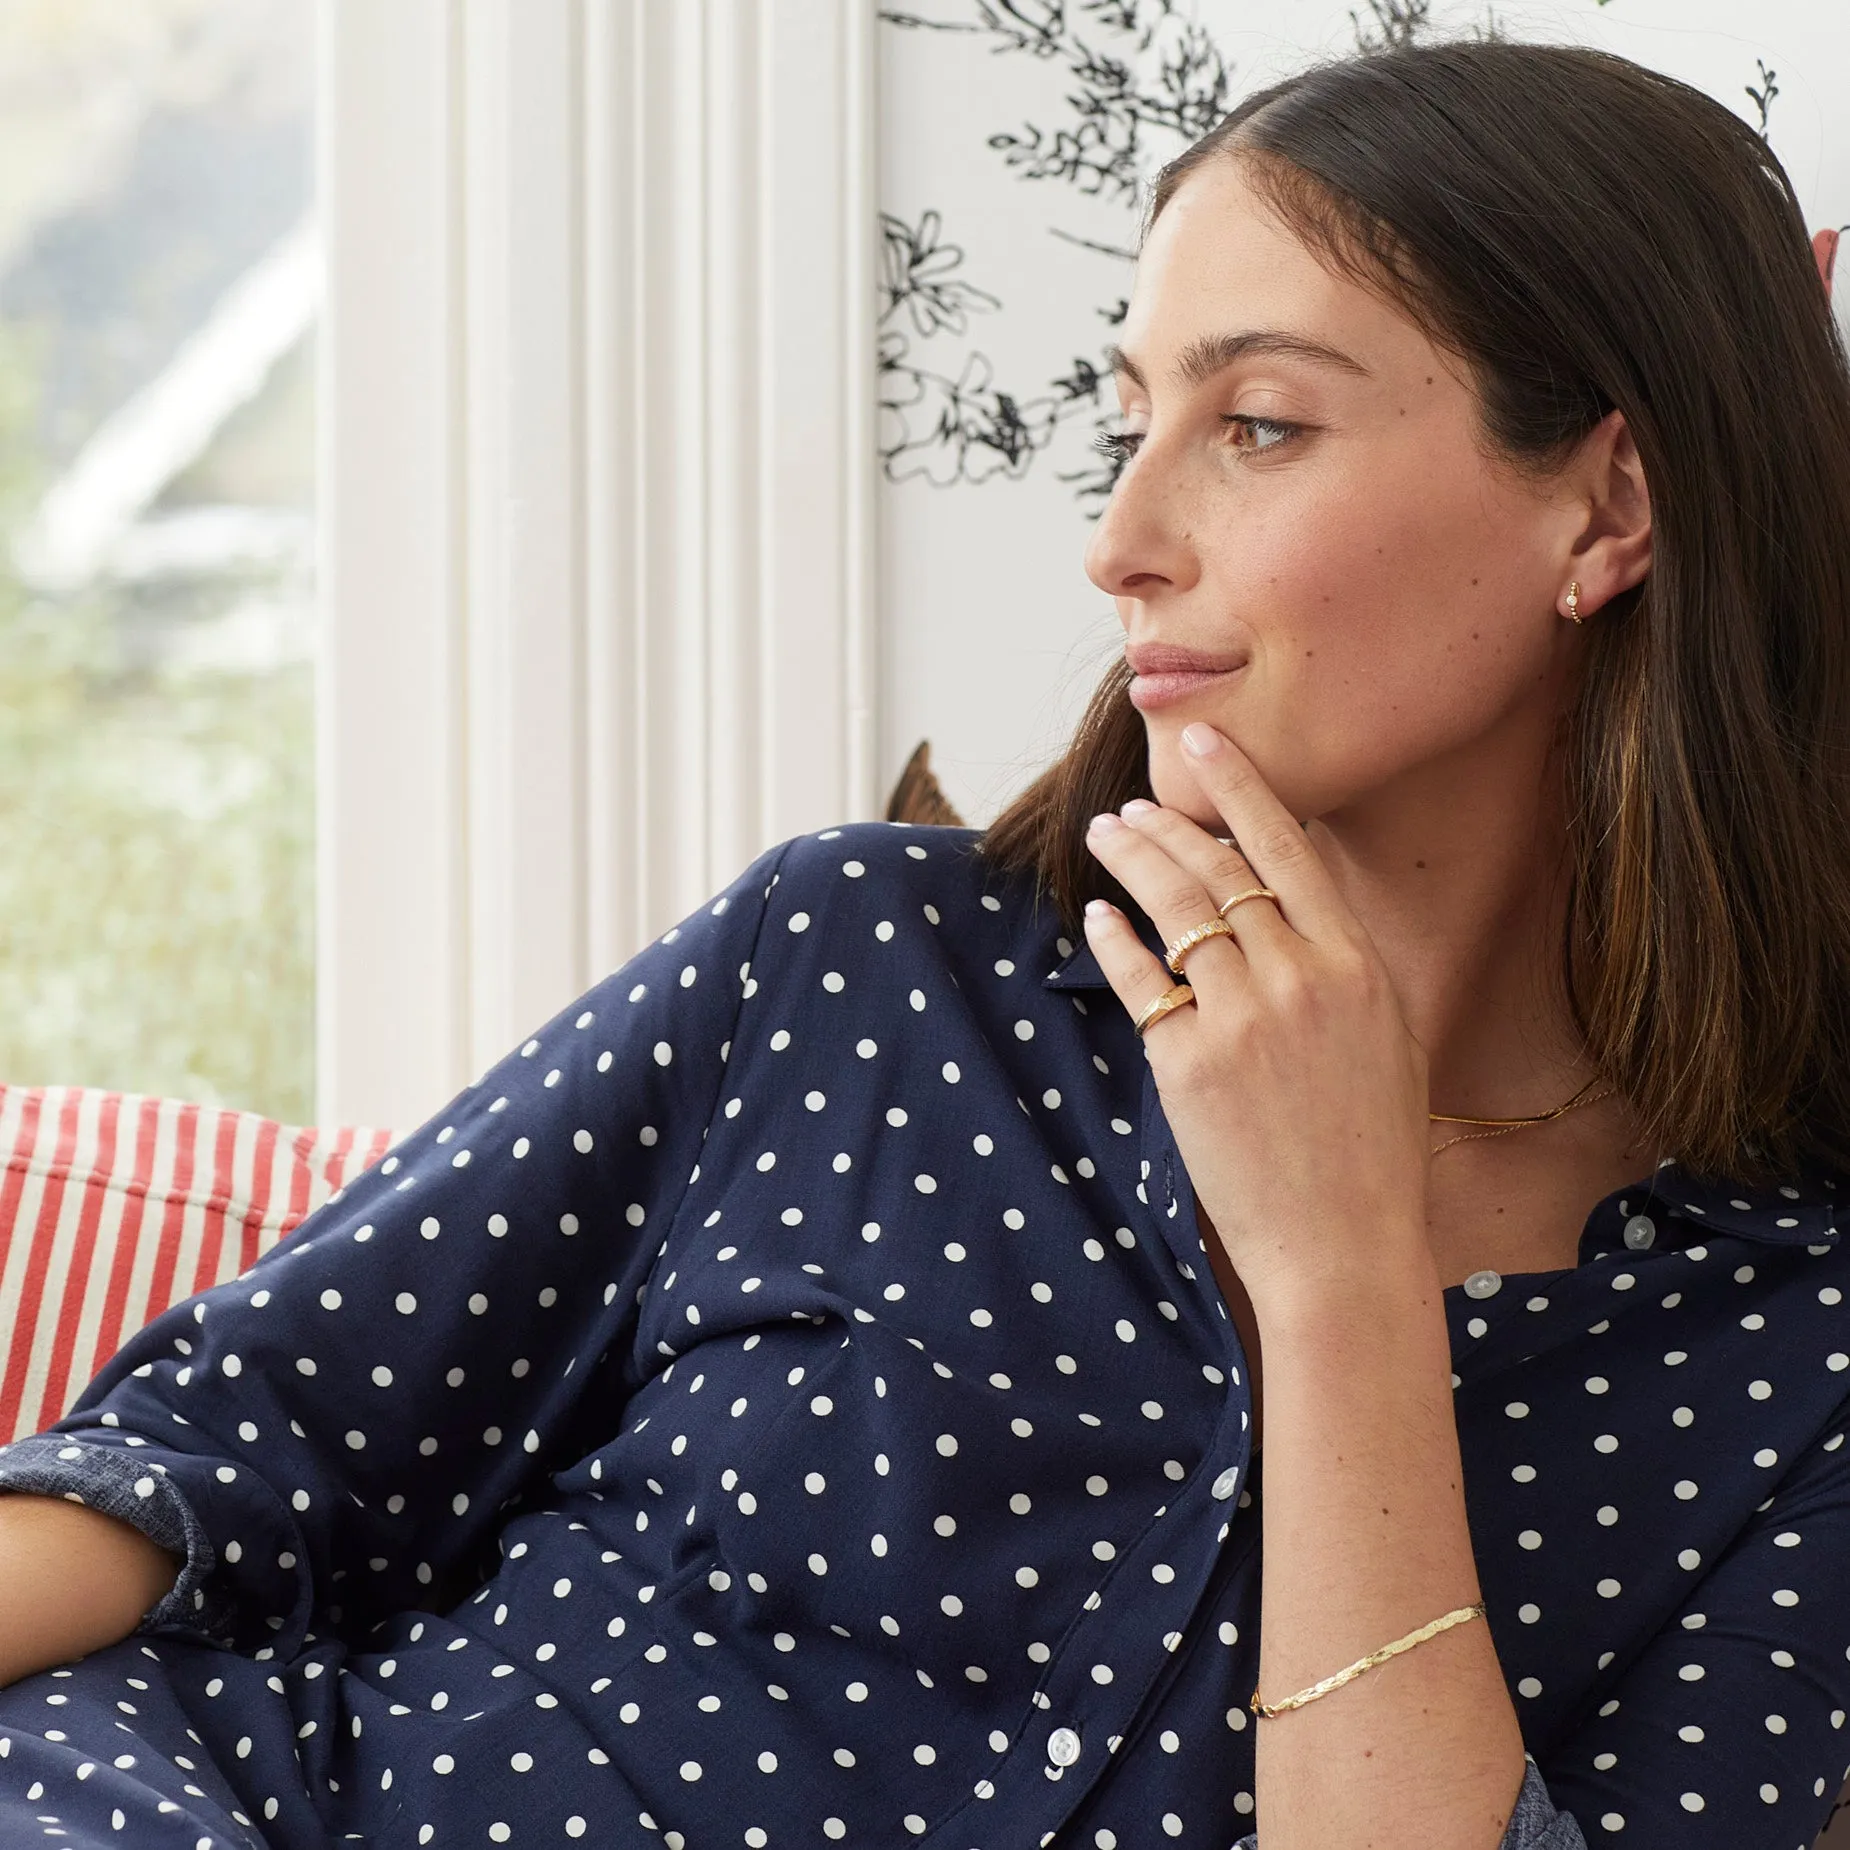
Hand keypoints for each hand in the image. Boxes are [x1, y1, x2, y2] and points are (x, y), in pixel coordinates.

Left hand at [1081, 721, 1432, 1311]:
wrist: (1341, 1243)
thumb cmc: (1372, 1147)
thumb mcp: (1389, 1038)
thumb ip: (1344, 966)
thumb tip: (1295, 905)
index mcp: (1358, 964)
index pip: (1287, 849)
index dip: (1240, 787)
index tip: (1205, 744)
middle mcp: (1300, 977)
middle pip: (1218, 869)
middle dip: (1167, 824)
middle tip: (1131, 806)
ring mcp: (1242, 1017)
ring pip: (1174, 910)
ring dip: (1133, 860)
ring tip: (1108, 836)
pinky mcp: (1189, 1062)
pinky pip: (1140, 979)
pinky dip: (1114, 939)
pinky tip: (1098, 916)